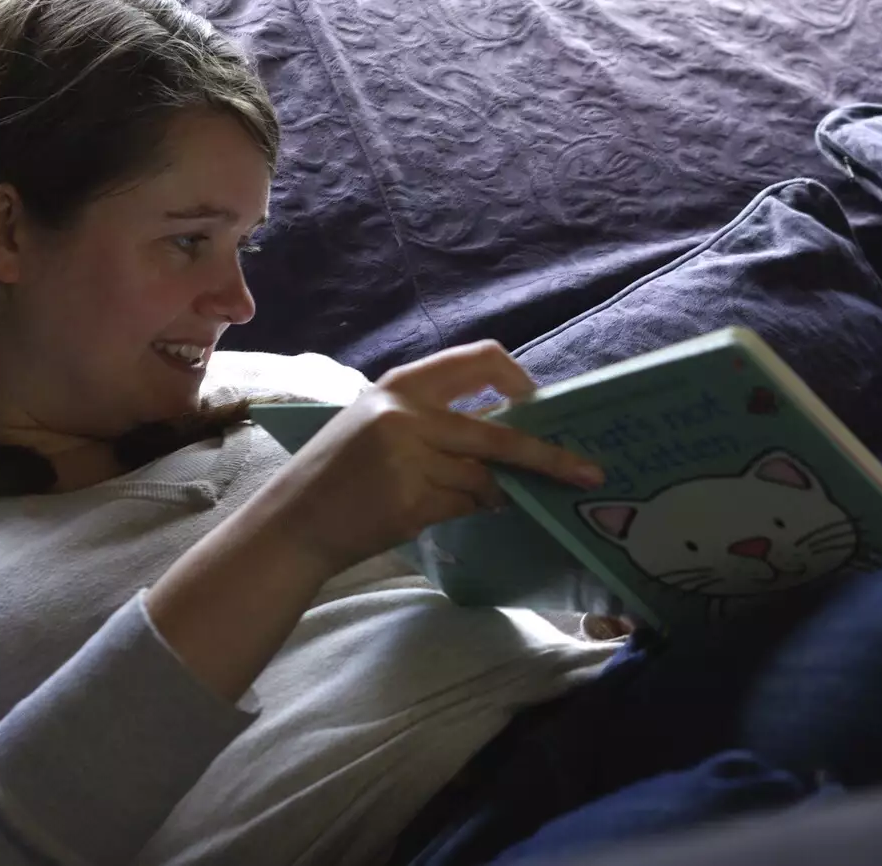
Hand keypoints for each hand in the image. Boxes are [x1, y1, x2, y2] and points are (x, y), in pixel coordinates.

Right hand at [252, 340, 603, 577]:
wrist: (292, 522)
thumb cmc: (344, 470)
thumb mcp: (382, 423)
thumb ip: (440, 419)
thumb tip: (516, 430)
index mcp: (403, 385)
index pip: (479, 359)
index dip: (518, 379)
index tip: (539, 402)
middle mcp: (406, 416)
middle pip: (500, 436)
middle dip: (550, 457)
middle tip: (589, 472)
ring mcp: (409, 460)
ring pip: (484, 480)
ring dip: (489, 493)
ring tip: (455, 493)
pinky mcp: (411, 502)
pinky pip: (465, 507)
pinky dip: (463, 512)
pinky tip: (426, 509)